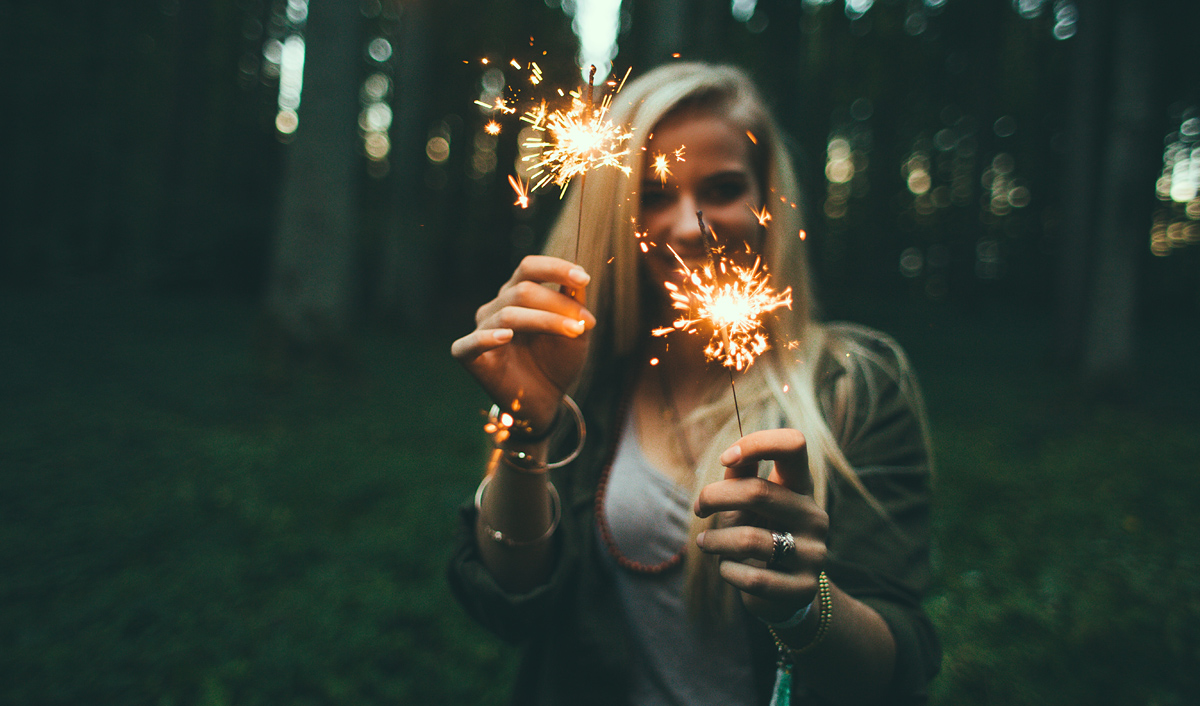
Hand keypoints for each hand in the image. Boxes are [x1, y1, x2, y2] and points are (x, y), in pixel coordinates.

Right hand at [450, 256, 595, 432]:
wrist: (546, 400)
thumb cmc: (557, 362)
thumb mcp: (575, 331)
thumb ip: (574, 304)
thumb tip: (578, 278)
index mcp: (517, 294)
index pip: (529, 268)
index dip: (554, 268)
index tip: (583, 278)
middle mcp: (496, 307)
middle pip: (523, 291)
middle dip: (558, 304)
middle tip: (586, 323)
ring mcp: (481, 329)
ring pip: (509, 314)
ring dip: (546, 320)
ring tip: (575, 332)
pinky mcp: (468, 356)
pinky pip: (472, 342)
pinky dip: (487, 337)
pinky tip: (506, 336)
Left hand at [693, 428, 828, 623]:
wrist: (781, 592)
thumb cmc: (757, 534)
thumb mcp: (747, 503)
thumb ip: (740, 476)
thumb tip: (731, 457)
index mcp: (801, 487)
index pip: (794, 445)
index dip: (757, 443)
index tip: (725, 458)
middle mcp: (813, 516)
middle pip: (758, 492)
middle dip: (715, 497)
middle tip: (698, 508)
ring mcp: (814, 552)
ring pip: (750, 540)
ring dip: (715, 541)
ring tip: (706, 542)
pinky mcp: (805, 588)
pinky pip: (754, 578)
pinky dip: (728, 571)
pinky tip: (726, 568)